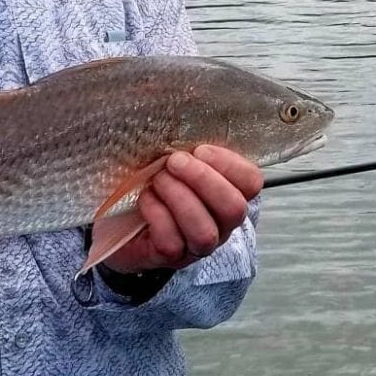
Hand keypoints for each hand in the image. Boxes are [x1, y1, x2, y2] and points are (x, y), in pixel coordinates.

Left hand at [101, 145, 262, 273]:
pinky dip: (157, 214)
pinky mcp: (172, 257)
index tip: (200, 149)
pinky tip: (146, 199)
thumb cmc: (157, 184)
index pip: (251, 182)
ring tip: (158, 180)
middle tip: (174, 162)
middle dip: (202, 180)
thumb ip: (189, 148)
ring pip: (204, 230)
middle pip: (233, 208)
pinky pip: (172, 241)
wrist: (124, 222)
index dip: (229, 164)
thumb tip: (181, 118)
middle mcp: (221, 224)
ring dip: (179, 198)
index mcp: (230, 194)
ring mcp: (198, 245)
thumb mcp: (177, 162)